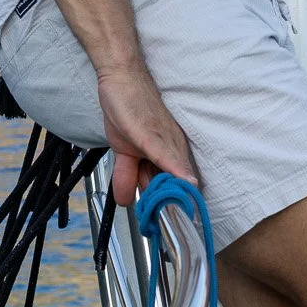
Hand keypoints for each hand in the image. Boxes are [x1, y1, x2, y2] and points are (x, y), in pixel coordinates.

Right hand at [96, 59, 197, 207]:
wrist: (119, 79)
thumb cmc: (127, 110)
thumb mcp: (125, 149)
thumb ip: (129, 175)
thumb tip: (127, 200)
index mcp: (168, 154)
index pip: (178, 187)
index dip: (179, 207)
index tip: (184, 228)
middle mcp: (171, 149)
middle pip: (173, 187)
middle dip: (168, 206)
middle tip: (160, 219)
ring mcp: (163, 141)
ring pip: (170, 176)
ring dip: (168, 195)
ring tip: (160, 208)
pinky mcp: (149, 133)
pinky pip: (163, 155)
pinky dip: (175, 170)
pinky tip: (187, 183)